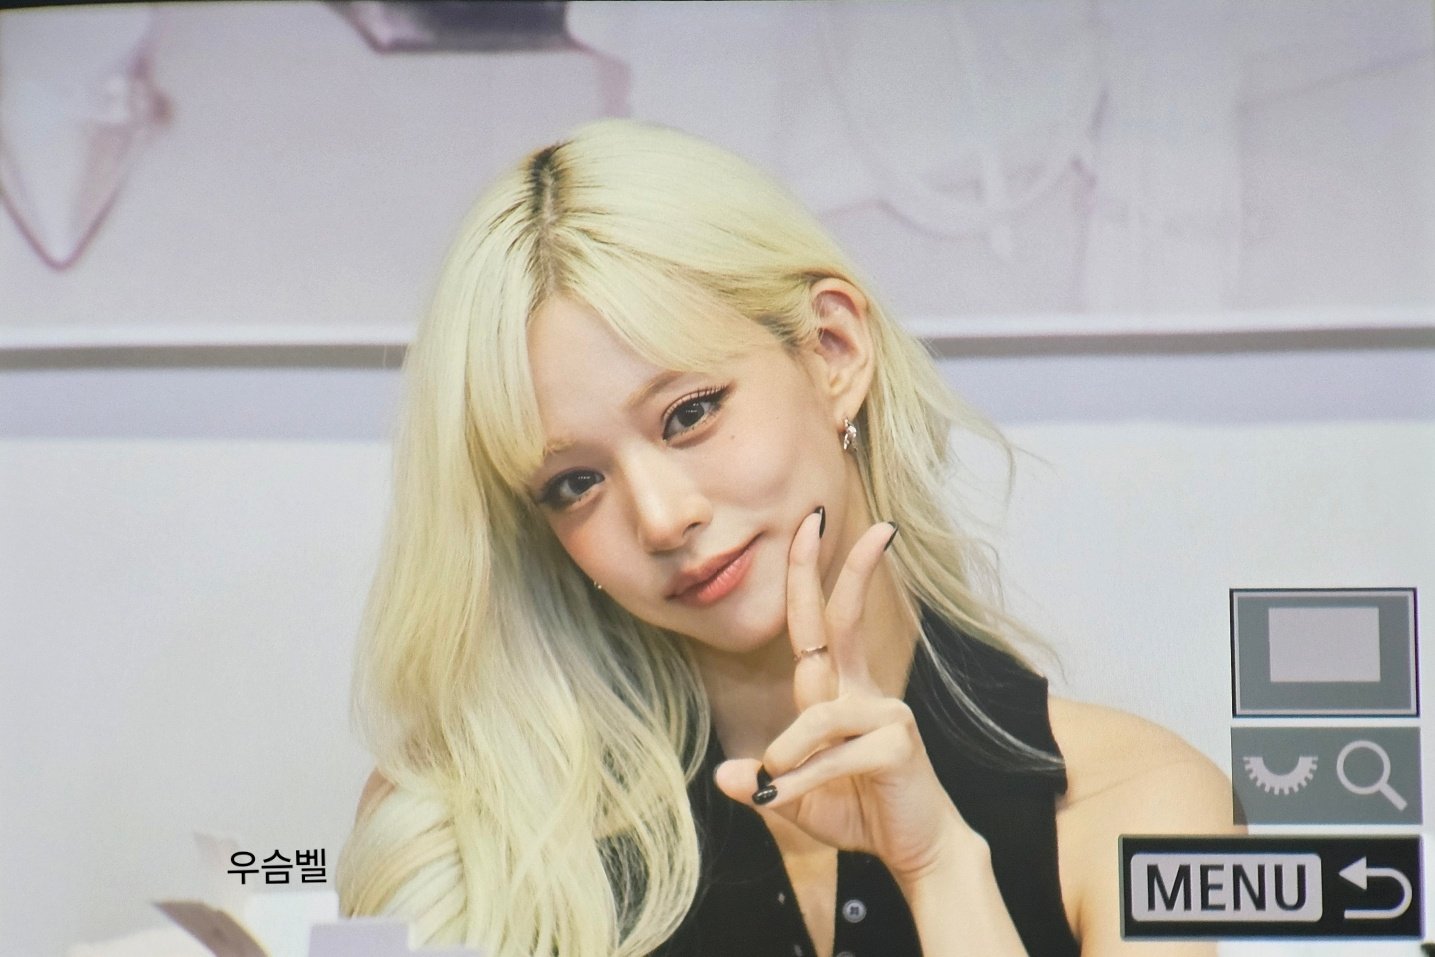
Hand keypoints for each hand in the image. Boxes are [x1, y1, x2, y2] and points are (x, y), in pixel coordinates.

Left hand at [714, 510, 976, 884]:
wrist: (918, 851)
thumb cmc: (865, 814)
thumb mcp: (798, 801)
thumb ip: (768, 783)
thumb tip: (725, 775)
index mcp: (841, 694)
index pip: (820, 626)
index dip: (809, 578)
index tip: (810, 526)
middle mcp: (864, 693)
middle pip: (839, 619)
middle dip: (826, 568)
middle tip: (814, 517)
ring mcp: (885, 714)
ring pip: (817, 715)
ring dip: (787, 756)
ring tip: (774, 790)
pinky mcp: (897, 743)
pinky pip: (831, 752)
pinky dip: (802, 779)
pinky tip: (788, 799)